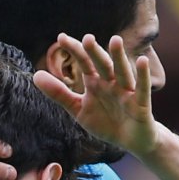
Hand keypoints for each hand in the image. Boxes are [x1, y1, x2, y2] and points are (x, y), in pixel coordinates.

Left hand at [34, 34, 158, 156]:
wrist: (131, 142)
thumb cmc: (106, 122)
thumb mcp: (78, 110)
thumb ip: (59, 93)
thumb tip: (35, 75)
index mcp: (96, 82)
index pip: (84, 63)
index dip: (75, 50)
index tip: (61, 38)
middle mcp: (111, 83)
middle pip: (102, 65)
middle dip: (95, 52)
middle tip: (87, 38)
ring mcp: (126, 92)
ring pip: (122, 72)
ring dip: (119, 57)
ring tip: (115, 41)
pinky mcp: (141, 104)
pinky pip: (142, 88)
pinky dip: (142, 75)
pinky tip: (142, 61)